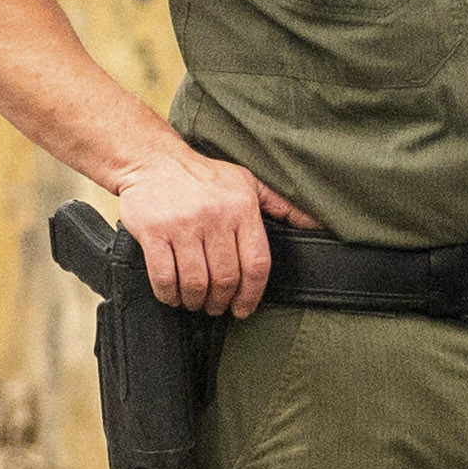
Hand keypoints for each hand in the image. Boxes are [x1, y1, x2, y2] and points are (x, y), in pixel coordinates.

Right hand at [115, 146, 317, 318]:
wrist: (152, 160)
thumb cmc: (202, 176)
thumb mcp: (247, 183)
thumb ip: (281, 205)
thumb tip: (316, 224)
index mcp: (241, 208)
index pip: (256, 263)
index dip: (252, 294)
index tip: (244, 308)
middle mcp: (214, 216)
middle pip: (226, 278)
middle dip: (222, 301)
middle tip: (216, 306)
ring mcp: (182, 225)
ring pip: (196, 282)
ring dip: (196, 301)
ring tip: (195, 302)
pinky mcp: (153, 231)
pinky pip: (164, 276)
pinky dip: (169, 294)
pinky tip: (172, 295)